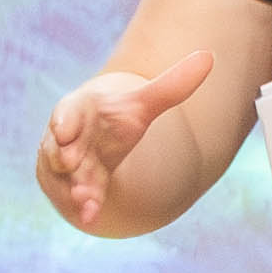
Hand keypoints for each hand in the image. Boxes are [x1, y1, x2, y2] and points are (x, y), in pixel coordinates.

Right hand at [40, 49, 214, 231]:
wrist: (97, 143)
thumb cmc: (115, 119)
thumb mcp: (143, 104)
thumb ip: (172, 86)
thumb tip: (209, 56)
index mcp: (80, 110)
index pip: (68, 111)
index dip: (64, 118)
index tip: (63, 127)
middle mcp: (68, 139)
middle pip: (62, 146)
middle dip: (65, 154)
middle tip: (70, 160)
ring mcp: (69, 167)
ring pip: (69, 176)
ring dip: (75, 186)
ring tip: (84, 197)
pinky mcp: (75, 189)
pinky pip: (77, 198)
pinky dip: (84, 206)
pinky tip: (91, 215)